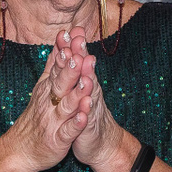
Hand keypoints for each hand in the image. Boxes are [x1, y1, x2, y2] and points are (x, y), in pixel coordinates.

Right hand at [1, 33, 90, 171]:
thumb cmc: (37, 116)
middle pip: (61, 82)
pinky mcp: (57, 139)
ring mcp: (53, 120)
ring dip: (77, 93)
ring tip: (88, 81)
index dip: (65, 50)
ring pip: (66, 105)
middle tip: (80, 51)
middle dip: (71, 67)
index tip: (73, 33)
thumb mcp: (43, 86)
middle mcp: (49, 101)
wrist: (21, 150)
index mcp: (48, 88)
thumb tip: (61, 40)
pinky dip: (76, 124)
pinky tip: (85, 117)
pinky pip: (68, 131)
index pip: (57, 66)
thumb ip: (53, 64)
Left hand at [61, 31, 137, 171]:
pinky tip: (86, 105)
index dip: (74, 46)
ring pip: (90, 92)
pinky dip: (87, 112)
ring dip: (88, 79)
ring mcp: (91, 108)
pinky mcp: (89, 127)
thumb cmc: (86, 112)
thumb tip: (74, 41)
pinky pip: (88, 119)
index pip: (78, 60)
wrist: (102, 143)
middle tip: (78, 40)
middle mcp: (90, 92)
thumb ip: (77, 65)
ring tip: (86, 67)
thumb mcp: (80, 87)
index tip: (70, 29)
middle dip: (81, 56)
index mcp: (84, 81)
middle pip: (85, 71)